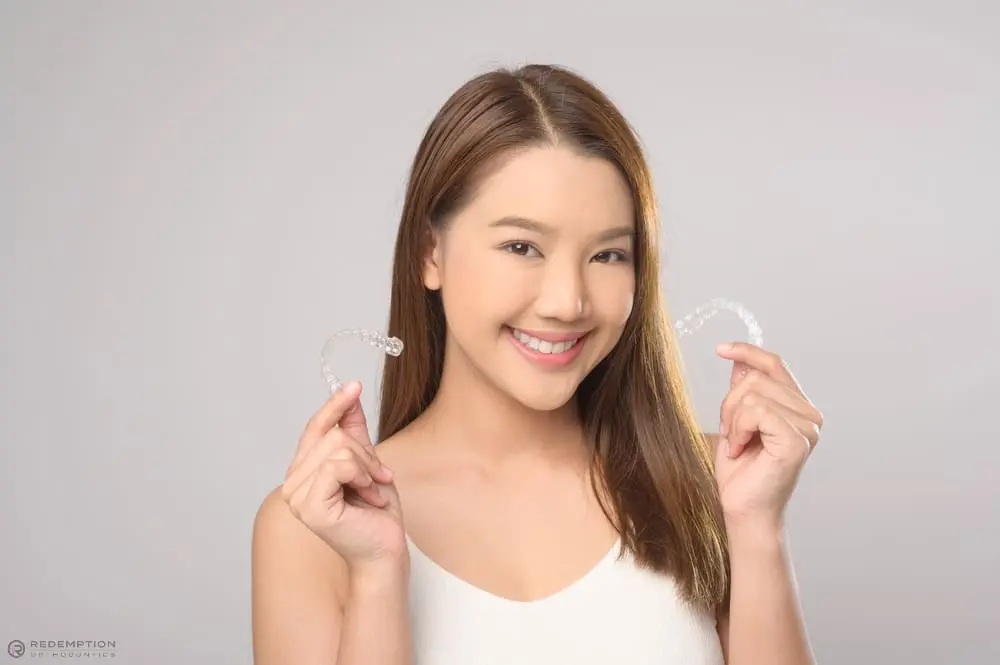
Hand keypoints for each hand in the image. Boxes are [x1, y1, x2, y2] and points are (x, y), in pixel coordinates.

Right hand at [282, 381, 407, 569]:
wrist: (385, 549)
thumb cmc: (376, 513)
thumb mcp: (367, 462)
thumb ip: (354, 430)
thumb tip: (350, 393)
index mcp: (303, 471)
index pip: (315, 427)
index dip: (335, 404)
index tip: (355, 385)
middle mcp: (292, 482)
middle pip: (331, 434)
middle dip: (365, 452)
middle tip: (379, 477)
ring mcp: (296, 496)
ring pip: (338, 448)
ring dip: (367, 467)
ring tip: (373, 490)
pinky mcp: (309, 507)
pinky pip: (339, 467)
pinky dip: (362, 477)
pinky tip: (368, 497)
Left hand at [713, 342, 823, 526]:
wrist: (743, 508)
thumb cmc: (741, 471)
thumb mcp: (736, 420)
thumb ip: (744, 391)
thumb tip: (740, 360)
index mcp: (798, 406)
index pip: (775, 364)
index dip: (747, 351)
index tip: (720, 349)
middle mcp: (810, 414)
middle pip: (757, 377)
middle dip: (730, 404)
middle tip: (730, 434)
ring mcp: (808, 427)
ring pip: (753, 393)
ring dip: (733, 420)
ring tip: (738, 445)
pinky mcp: (797, 440)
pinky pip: (756, 411)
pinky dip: (739, 429)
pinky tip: (741, 450)